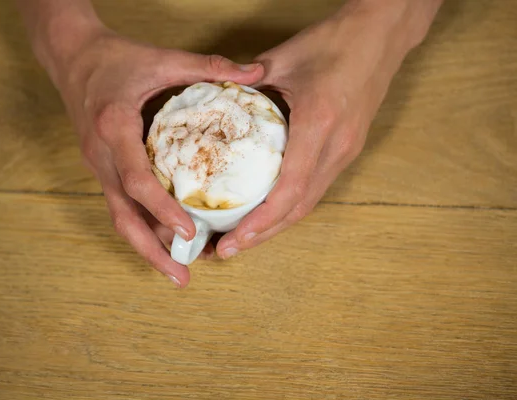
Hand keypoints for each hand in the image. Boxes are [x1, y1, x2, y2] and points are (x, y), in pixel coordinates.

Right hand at [54, 28, 263, 286]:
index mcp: (114, 129)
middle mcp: (102, 156)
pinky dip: (142, 225)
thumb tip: (255, 74)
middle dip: (150, 252)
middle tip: (182, 277)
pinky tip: (164, 238)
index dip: (162, 209)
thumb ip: (208, 67)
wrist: (71, 56)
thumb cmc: (115, 58)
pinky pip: (120, 204)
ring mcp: (98, 166)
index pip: (137, 180)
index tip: (189, 231)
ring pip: (119, 217)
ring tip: (177, 270)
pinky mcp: (101, 167)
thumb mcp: (162, 59)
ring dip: (146, 247)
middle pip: (122, 216)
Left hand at [216, 0, 441, 257]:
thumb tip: (212, 100)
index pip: (290, 189)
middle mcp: (336, 147)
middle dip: (261, 236)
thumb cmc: (335, 41)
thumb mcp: (283, 58)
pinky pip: (315, 187)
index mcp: (319, 124)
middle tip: (225, 251)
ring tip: (241, 240)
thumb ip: (245, 84)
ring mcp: (346, 151)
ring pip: (308, 202)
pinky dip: (289, 207)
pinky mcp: (347, 149)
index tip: (232, 240)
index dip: (260, 221)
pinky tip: (266, 212)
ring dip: (275, 226)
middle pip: (299, 208)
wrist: (381, 34)